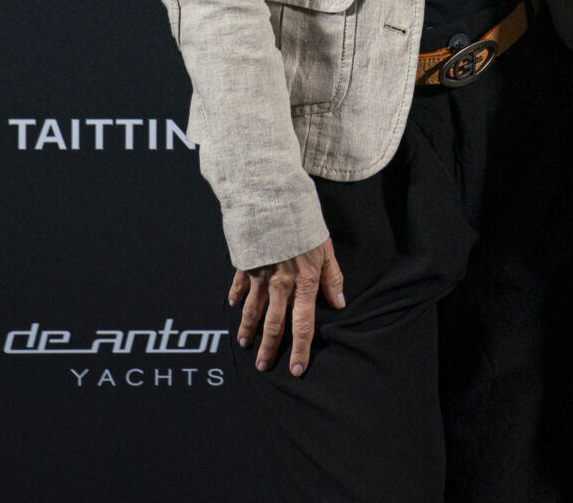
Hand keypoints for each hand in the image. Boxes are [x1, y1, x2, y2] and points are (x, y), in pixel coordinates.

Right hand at [228, 235, 343, 374]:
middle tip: (263, 366)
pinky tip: (233, 306)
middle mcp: (281, 285)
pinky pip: (239, 285)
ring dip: (249, 329)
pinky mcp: (246, 264)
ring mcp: (260, 276)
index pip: (303, 325)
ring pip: (253, 310)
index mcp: (303, 284)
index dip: (300, 349)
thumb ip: (332, 278)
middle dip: (269, 348)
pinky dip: (236, 296)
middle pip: (274, 324)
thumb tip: (339, 303)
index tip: (296, 369)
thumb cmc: (305, 224)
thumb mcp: (326, 250)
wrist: (275, 203)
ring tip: (245, 344)